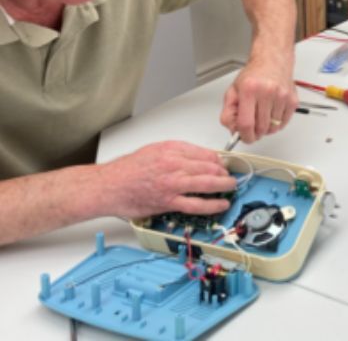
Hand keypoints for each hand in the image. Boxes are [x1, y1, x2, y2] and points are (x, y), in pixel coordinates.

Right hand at [97, 141, 235, 218]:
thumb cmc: (127, 169)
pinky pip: (196, 204)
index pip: (205, 153)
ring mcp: (172, 184)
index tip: (223, 164)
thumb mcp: (154, 149)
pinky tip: (222, 204)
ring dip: (225, 186)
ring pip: (208, 183)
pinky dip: (213, 205)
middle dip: (225, 172)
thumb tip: (199, 157)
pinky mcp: (169, 202)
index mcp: (171, 150)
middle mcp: (174, 164)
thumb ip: (177, 152)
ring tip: (231, 187)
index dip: (219, 160)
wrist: (108, 186)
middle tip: (230, 176)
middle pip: (211, 167)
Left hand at [220, 56, 297, 141]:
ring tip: (262, 116)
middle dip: (255, 133)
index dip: (244, 136)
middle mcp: (267, 92)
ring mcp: (282, 97)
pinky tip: (271, 113)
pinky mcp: (292, 100)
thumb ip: (228, 113)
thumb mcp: (233, 91)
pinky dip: (277, 124)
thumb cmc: (254, 75)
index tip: (244, 138)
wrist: (272, 60)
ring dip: (266, 128)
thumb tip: (234, 130)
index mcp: (249, 90)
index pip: (246, 123)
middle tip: (252, 126)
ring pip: (273, 128)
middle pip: (261, 128)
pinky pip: (284, 123)